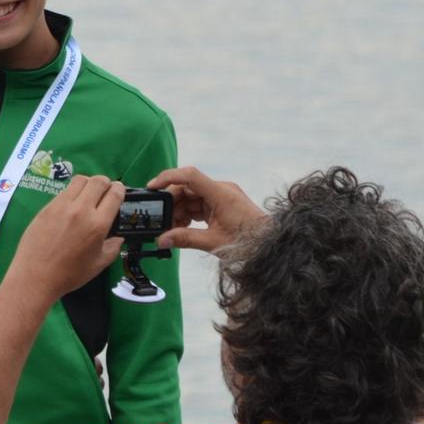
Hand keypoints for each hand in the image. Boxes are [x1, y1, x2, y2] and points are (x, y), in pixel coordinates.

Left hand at [8, 175, 124, 297]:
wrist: (36, 275)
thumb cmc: (70, 274)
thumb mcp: (99, 264)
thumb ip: (113, 248)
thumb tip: (118, 237)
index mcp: (98, 224)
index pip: (114, 194)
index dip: (120, 189)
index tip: (119, 191)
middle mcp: (81, 210)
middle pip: (98, 181)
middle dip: (106, 183)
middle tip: (105, 192)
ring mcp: (62, 206)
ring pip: (80, 180)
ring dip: (89, 184)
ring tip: (88, 195)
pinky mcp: (47, 206)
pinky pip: (64, 191)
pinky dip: (73, 192)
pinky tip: (71, 205)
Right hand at [145, 166, 266, 253]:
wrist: (271, 247)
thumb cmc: (250, 243)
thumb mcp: (213, 242)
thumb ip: (184, 239)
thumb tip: (162, 240)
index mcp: (221, 194)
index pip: (190, 176)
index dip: (168, 178)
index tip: (152, 187)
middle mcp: (221, 190)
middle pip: (187, 188)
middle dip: (172, 203)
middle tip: (160, 220)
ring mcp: (222, 197)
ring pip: (192, 198)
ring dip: (179, 211)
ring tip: (171, 229)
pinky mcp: (222, 205)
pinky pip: (199, 205)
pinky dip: (188, 215)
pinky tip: (182, 228)